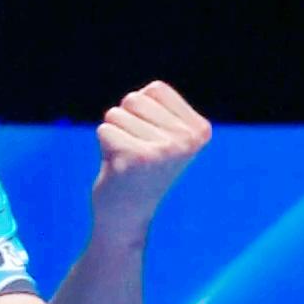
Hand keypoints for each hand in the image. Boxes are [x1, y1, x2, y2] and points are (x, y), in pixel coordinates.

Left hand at [92, 81, 211, 239]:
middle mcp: (187, 140)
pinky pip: (104, 130)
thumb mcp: (162, 134)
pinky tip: (118, 167)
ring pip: (116, 114)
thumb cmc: (140, 166)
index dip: (141, 110)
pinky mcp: (135, 158)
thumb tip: (150, 90)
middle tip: (135, 151)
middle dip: (125, 121)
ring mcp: (164, 150)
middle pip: (134, 99)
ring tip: (127, 159)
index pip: (155, 89)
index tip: (149, 139)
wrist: (128, 214)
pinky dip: (104, 146)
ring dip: (114, 134)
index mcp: (200, 130)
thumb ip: (158, 107)